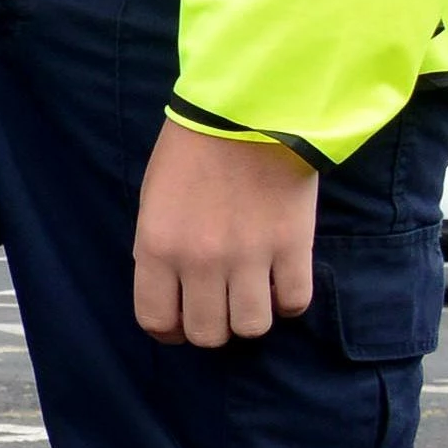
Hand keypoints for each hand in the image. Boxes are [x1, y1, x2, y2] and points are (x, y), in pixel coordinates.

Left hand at [133, 125, 319, 346]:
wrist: (248, 113)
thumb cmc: (192, 152)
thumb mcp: (154, 201)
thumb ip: (159, 249)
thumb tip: (172, 290)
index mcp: (157, 247)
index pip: (157, 320)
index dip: (169, 330)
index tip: (180, 322)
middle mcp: (201, 262)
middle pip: (208, 334)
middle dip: (212, 327)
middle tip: (218, 307)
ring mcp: (250, 258)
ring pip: (252, 327)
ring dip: (250, 316)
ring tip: (251, 294)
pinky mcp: (293, 249)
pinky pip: (293, 304)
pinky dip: (287, 301)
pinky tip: (280, 282)